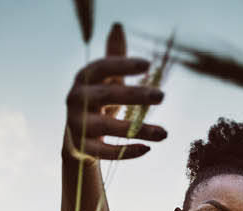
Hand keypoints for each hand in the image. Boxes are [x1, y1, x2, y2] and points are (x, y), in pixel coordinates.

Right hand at [64, 23, 166, 161]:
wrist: (78, 135)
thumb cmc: (99, 100)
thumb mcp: (105, 78)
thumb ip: (114, 56)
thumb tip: (118, 26)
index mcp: (84, 78)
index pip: (102, 68)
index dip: (123, 65)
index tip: (148, 65)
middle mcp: (77, 99)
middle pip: (107, 96)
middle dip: (135, 96)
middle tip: (162, 96)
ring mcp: (78, 124)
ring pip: (108, 127)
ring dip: (139, 129)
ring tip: (165, 133)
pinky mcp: (83, 147)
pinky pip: (105, 151)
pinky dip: (126, 151)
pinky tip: (147, 148)